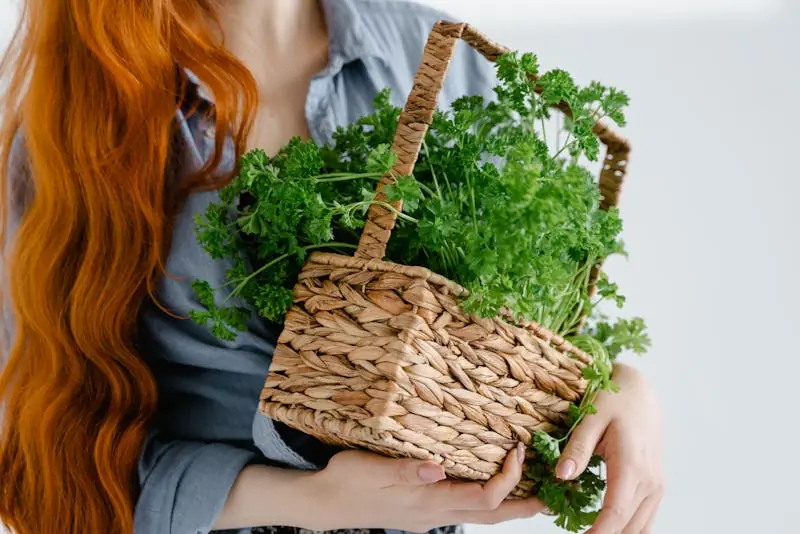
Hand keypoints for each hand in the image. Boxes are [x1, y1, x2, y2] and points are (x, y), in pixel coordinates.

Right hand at [304, 442, 545, 532]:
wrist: (323, 503)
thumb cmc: (346, 482)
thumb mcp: (371, 469)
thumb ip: (405, 470)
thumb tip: (438, 466)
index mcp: (427, 502)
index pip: (483, 497)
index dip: (509, 478)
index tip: (519, 450)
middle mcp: (434, 514)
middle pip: (491, 515)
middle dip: (524, 506)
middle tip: (554, 493)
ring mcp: (428, 517)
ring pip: (480, 516)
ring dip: (508, 506)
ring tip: (532, 493)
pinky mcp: (421, 512)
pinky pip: (464, 510)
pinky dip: (485, 502)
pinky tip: (487, 486)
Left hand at [556, 363, 663, 533]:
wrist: (641, 393)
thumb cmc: (613, 401)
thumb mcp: (590, 417)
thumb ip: (577, 447)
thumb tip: (562, 475)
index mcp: (631, 466)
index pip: (615, 513)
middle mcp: (650, 481)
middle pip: (629, 527)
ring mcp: (656, 486)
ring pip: (640, 528)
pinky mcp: (656, 487)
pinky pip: (645, 519)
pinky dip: (628, 529)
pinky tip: (607, 530)